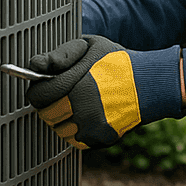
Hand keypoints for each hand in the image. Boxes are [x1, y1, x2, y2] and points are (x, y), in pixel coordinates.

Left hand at [25, 37, 183, 149]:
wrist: (150, 84)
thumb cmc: (118, 62)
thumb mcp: (90, 46)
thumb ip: (61, 55)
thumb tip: (35, 66)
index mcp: (73, 83)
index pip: (37, 96)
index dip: (38, 91)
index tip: (44, 88)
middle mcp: (79, 106)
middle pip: (46, 114)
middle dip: (49, 106)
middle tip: (61, 97)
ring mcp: (89, 125)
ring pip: (59, 129)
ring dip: (63, 120)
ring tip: (78, 106)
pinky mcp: (100, 138)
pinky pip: (76, 140)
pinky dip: (78, 132)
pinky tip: (88, 118)